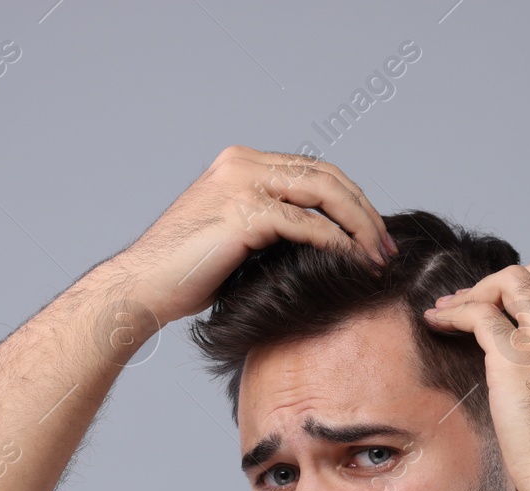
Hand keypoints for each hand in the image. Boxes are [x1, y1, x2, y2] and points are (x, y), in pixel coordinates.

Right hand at [100, 145, 395, 326]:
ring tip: (378, 258)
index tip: (373, 236)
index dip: (351, 201)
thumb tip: (322, 243)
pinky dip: (336, 243)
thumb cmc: (184, 275)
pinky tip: (352, 263)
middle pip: (327, 177)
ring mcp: (242, 183)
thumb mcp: (235, 238)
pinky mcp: (242, 212)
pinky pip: (306, 224)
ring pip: (323, 193)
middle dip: (364, 213)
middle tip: (387, 247)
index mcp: (243, 163)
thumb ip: (272, 227)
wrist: (142, 288)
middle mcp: (244, 163)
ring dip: (359, 226)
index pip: (314, 171)